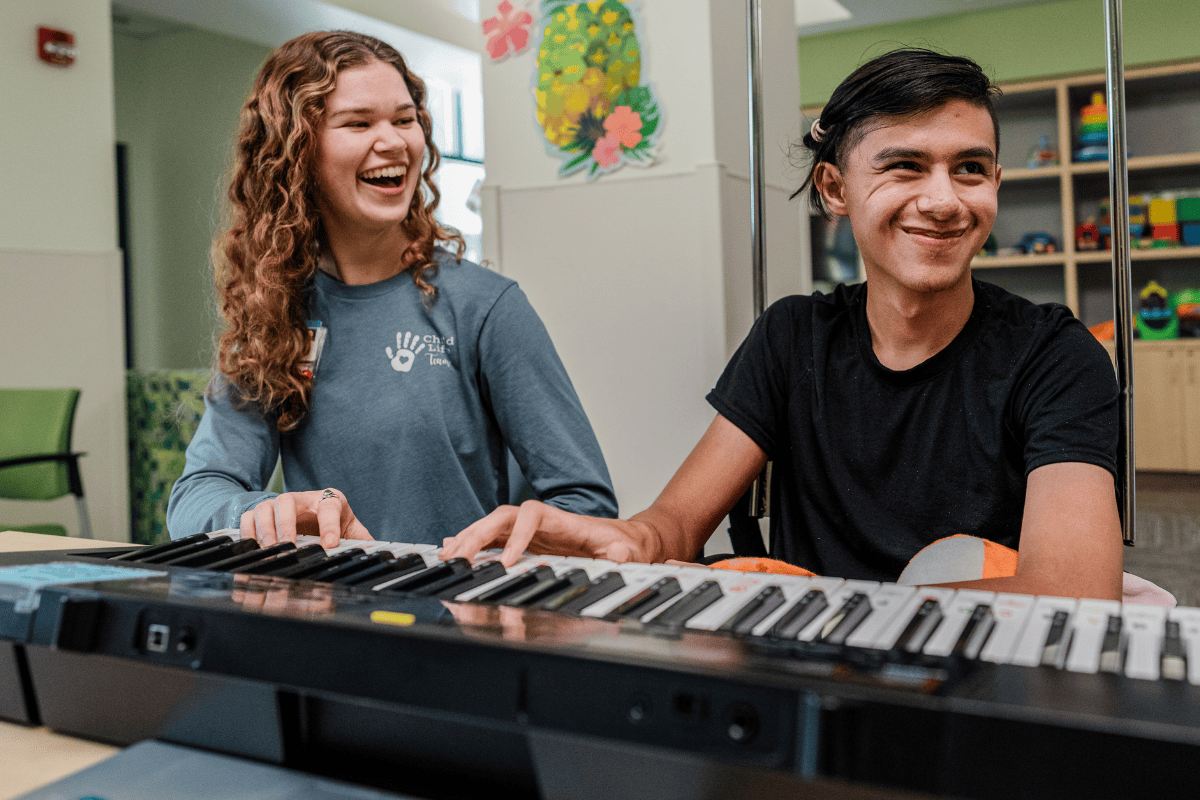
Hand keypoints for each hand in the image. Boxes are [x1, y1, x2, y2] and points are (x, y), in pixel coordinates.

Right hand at [240, 488, 373, 549]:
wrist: (315, 516)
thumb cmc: (335, 524)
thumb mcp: (352, 531)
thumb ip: (361, 542)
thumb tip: (372, 556)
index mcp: (331, 500)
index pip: (330, 506)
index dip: (329, 526)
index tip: (329, 546)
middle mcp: (303, 498)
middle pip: (287, 500)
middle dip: (286, 525)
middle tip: (289, 548)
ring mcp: (280, 505)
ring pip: (265, 507)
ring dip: (265, 531)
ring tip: (271, 551)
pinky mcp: (264, 514)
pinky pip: (248, 517)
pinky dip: (248, 532)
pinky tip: (253, 549)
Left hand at [386, 331, 424, 371]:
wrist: (402, 373)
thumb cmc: (396, 366)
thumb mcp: (391, 360)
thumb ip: (389, 353)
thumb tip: (388, 347)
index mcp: (398, 349)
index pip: (398, 342)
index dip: (398, 338)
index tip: (399, 333)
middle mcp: (404, 349)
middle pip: (406, 342)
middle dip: (407, 338)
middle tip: (408, 333)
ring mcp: (410, 352)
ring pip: (412, 345)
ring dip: (414, 341)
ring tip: (417, 337)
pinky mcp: (414, 355)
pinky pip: (418, 351)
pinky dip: (420, 348)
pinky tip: (423, 344)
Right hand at [441, 500, 654, 566]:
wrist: (624, 541)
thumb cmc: (623, 544)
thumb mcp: (626, 550)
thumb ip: (620, 553)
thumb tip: (617, 555)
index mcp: (562, 520)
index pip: (530, 515)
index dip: (516, 536)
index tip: (507, 562)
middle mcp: (541, 522)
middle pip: (501, 518)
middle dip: (477, 534)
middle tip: (457, 557)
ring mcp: (531, 532)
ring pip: (492, 528)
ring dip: (468, 540)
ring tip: (447, 556)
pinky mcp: (526, 544)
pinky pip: (494, 541)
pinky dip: (473, 545)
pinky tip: (453, 551)